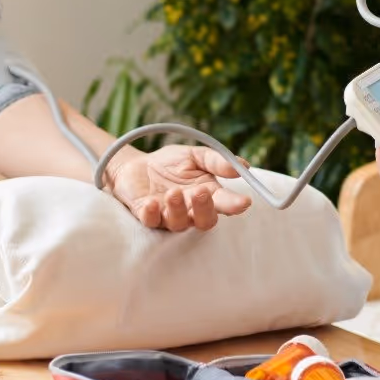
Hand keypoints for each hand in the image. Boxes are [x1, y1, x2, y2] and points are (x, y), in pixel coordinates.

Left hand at [107, 145, 252, 230]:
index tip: (244, 201)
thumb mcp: (195, 155)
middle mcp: (190, 210)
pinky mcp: (147, 216)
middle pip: (205, 221)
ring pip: (179, 224)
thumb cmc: (170, 163)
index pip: (225, 204)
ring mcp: (169, 216)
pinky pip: (152, 221)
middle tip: (201, 192)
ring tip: (173, 192)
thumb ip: (216, 161)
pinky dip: (153, 214)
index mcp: (208, 194)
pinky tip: (152, 203)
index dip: (235, 205)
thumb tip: (244, 166)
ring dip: (178, 209)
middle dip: (205, 209)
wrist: (135, 164)